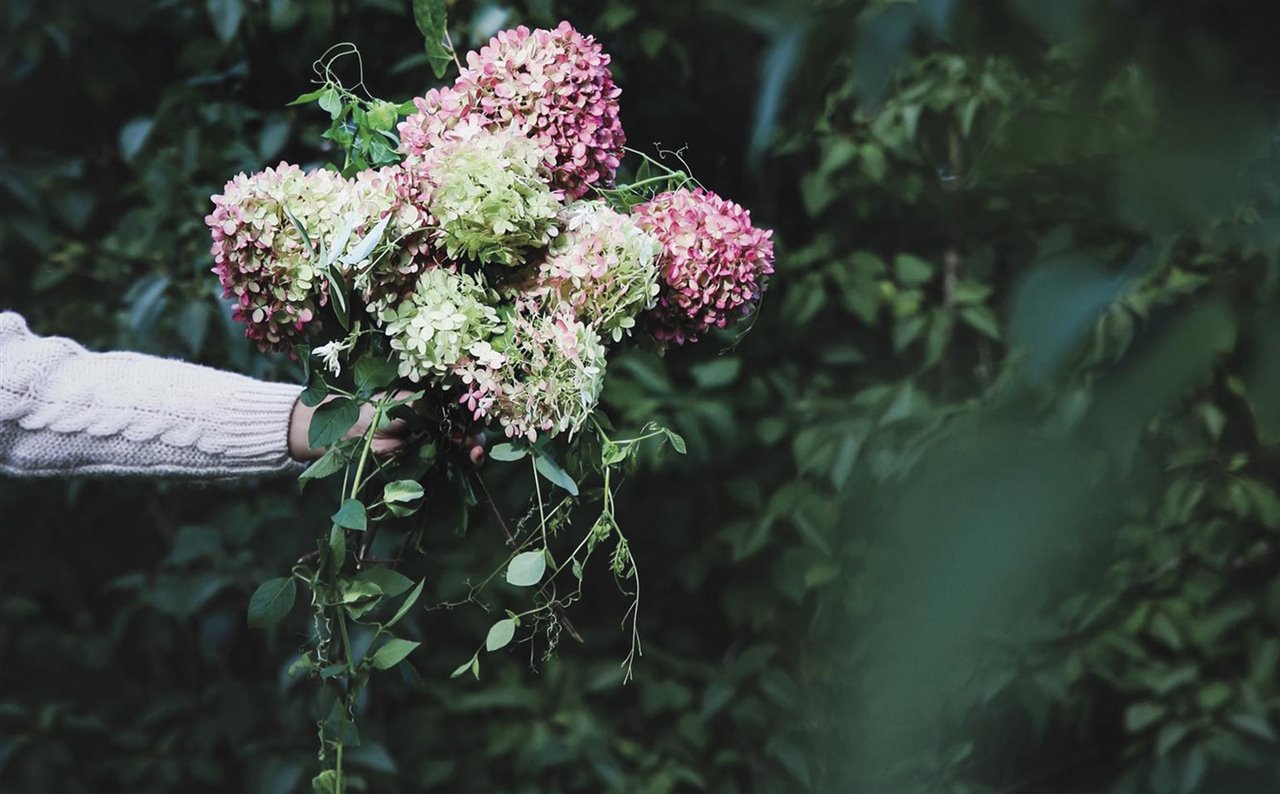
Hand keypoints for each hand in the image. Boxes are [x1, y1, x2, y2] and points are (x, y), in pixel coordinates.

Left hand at [288, 393, 485, 464]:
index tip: (479, 421)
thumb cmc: (383, 410)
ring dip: (475, 450)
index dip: (475, 415)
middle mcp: (441, 422)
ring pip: (464, 447)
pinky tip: (470, 460)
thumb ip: (436, 408)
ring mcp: (437, 441)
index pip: (465, 408)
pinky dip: (464, 463)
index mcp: (437, 403)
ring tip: (475, 453)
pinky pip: (451, 462)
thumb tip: (459, 422)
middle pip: (469, 429)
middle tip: (477, 443)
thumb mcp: (412, 402)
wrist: (358, 431)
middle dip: (478, 435)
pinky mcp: (429, 459)